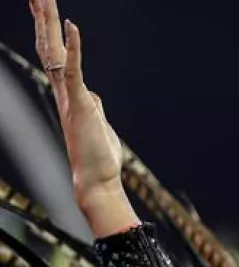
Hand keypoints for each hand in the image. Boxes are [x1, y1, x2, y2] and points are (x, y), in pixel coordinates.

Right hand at [30, 0, 134, 233]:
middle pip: (49, 47)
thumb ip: (91, 105)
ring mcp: (69, 97)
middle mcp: (63, 92)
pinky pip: (74, 70)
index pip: (55, 55)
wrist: (95, 180)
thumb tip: (91, 95)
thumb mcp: (97, 123)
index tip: (43, 7)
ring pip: (55, 53)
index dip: (48, 30)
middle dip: (43, 18)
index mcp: (69, 94)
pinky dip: (74, 48)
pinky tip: (73, 26)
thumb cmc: (98, 157)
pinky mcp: (79, 104)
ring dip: (50, 24)